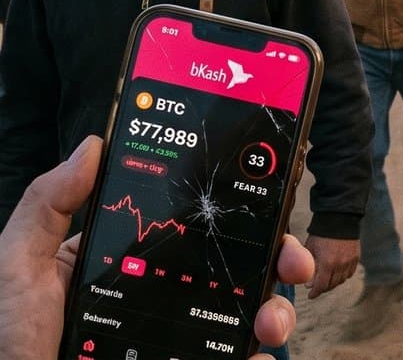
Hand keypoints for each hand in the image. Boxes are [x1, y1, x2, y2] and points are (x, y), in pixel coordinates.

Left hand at [0, 137, 313, 359]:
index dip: (240, 214)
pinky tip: (255, 359)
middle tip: (293, 265)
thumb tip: (95, 144)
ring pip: (244, 319)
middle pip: (235, 269)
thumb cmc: (6, 342)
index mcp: (126, 263)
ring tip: (271, 325)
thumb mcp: (19, 267)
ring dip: (275, 313)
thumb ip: (47, 206)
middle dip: (278, 261)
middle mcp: (158, 296)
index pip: (193, 228)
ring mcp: (172, 339)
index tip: (273, 204)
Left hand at [304, 234, 358, 298]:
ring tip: (326, 280)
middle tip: (316, 287)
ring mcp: (350, 261)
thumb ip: (309, 266)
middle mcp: (340, 264)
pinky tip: (337, 273)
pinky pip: (350, 273)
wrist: (338, 219)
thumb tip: (308, 282)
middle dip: (323, 288)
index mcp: (327, 263)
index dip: (315, 293)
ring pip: (342, 280)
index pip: (321, 285)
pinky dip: (343, 276)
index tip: (310, 295)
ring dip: (333, 282)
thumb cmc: (320, 234)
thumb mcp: (310, 249)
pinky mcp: (356, 257)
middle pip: (332, 284)